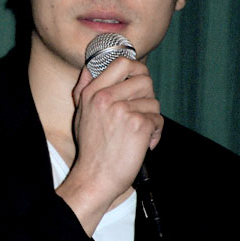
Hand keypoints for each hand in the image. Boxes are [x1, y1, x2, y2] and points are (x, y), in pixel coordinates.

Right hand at [57, 58, 162, 234]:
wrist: (95, 177)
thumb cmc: (91, 148)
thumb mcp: (80, 113)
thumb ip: (84, 88)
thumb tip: (89, 66)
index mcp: (93, 92)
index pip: (121, 63)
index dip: (136, 68)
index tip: (138, 80)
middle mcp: (106, 98)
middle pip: (144, 79)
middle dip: (148, 96)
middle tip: (140, 111)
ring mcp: (122, 110)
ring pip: (154, 101)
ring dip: (152, 117)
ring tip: (139, 132)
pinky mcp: (138, 124)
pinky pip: (158, 119)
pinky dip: (155, 133)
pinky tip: (144, 143)